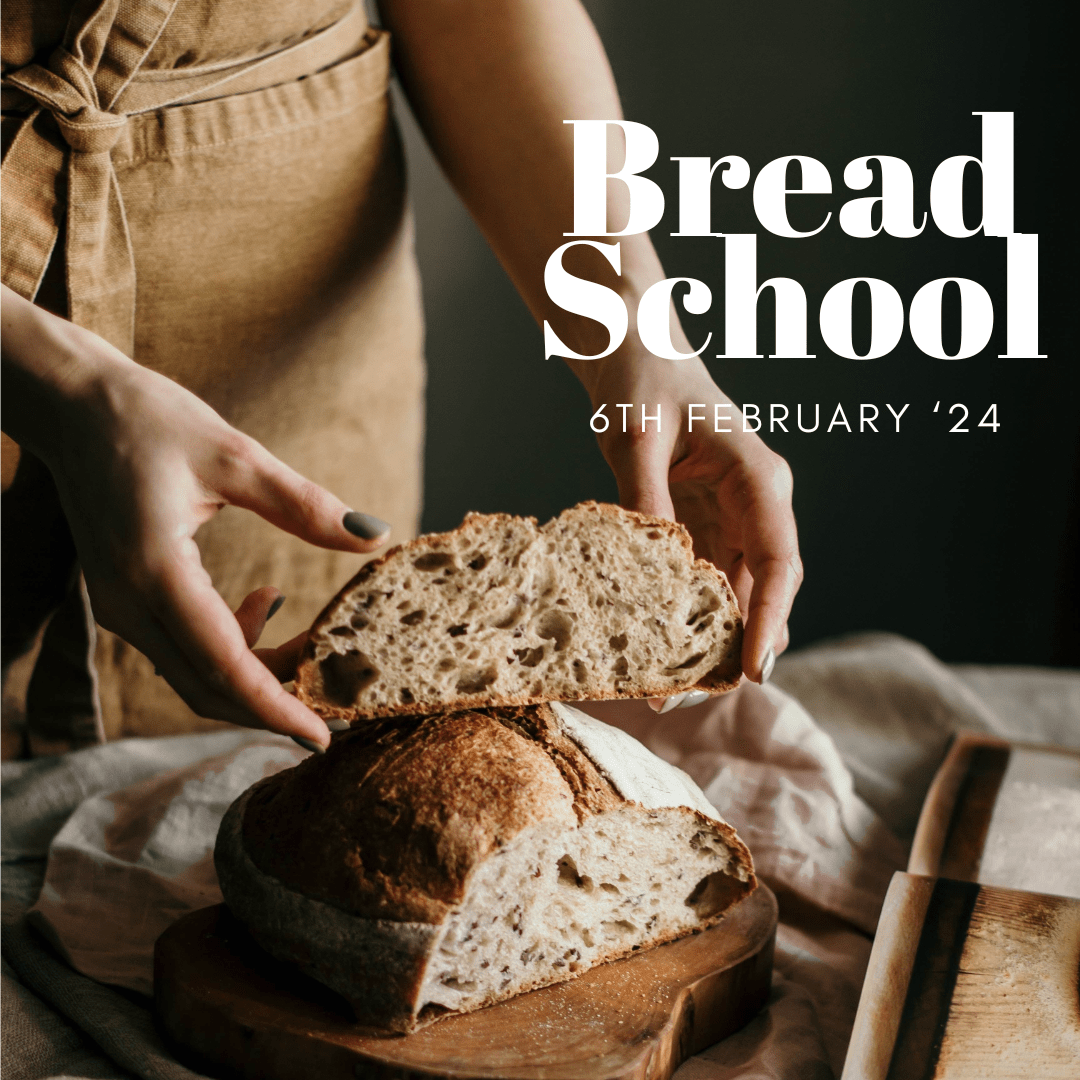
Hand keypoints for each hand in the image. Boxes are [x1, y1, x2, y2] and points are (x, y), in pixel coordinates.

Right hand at [1, 286, 388, 745]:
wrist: (73, 405)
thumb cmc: (147, 419)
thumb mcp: (235, 455)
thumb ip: (304, 504)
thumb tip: (373, 535)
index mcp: (153, 571)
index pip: (222, 666)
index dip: (274, 708)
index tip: (319, 736)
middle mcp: (127, 603)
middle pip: (205, 687)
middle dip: (271, 701)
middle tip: (333, 697)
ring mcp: (117, 606)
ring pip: (193, 672)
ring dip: (254, 672)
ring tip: (311, 642)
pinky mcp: (122, 598)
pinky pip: (180, 646)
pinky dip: (229, 646)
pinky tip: (265, 602)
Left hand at [581, 347, 802, 684]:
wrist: (635, 353)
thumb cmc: (643, 380)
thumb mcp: (636, 436)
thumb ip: (645, 498)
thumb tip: (651, 570)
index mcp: (758, 477)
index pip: (779, 559)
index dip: (770, 619)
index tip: (753, 668)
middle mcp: (758, 505)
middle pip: (766, 589)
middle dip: (739, 646)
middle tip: (689, 696)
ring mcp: (736, 519)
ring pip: (740, 594)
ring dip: (713, 641)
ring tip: (671, 689)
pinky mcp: (708, 527)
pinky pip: (710, 583)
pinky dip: (692, 618)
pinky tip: (663, 651)